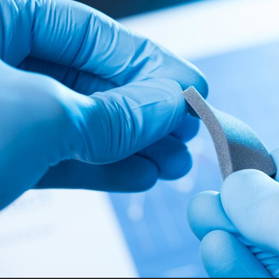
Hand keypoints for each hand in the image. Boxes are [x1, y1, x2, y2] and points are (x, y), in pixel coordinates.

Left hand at [0, 0, 206, 206]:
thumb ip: (115, 114)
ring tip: (174, 164)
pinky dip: (101, 169)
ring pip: (79, 125)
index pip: (89, 33)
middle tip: (186, 132)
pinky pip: (57, 157)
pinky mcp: (1, 155)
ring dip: (133, 148)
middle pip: (90, 82)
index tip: (190, 89)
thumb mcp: (43, 115)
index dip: (149, 62)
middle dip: (146, 113)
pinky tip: (140, 175)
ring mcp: (1, 112)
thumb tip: (170, 106)